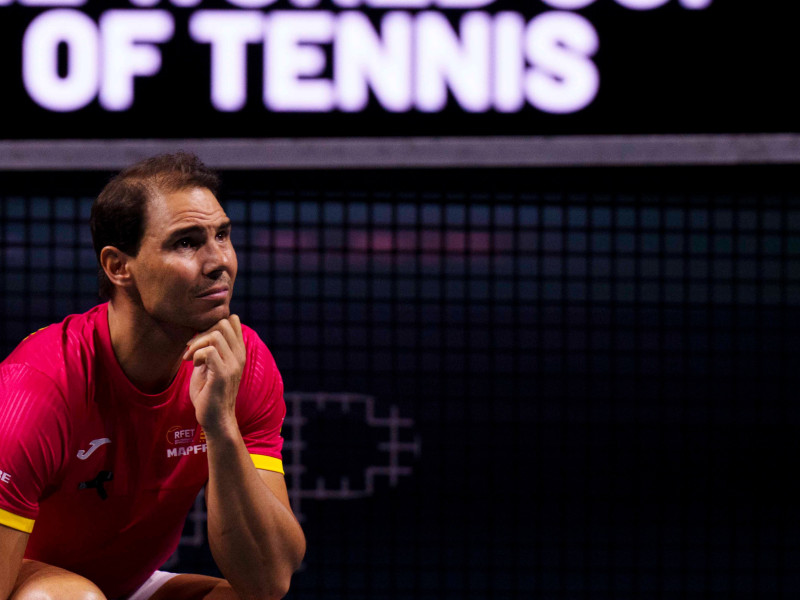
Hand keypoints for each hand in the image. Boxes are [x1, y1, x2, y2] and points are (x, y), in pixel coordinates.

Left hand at [183, 315, 245, 435]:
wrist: (216, 419)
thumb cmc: (209, 393)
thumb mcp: (210, 365)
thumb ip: (210, 349)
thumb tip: (200, 332)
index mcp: (237, 351)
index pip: (232, 320)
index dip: (212, 324)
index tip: (200, 340)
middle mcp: (239, 355)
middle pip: (223, 323)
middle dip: (203, 331)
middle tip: (192, 349)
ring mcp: (233, 364)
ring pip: (216, 335)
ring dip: (198, 344)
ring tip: (191, 358)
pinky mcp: (223, 374)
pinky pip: (209, 350)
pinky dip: (197, 355)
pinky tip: (194, 365)